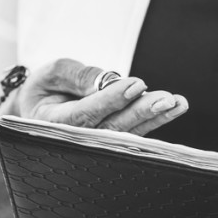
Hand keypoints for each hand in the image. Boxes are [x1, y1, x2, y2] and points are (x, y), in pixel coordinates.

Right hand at [6, 58, 187, 135]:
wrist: (40, 111)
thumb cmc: (45, 89)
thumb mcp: (51, 73)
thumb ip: (77, 75)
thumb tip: (107, 80)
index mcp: (53, 124)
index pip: (85, 114)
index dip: (111, 100)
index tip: (135, 84)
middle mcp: (76, 140)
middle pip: (112, 128)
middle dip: (141, 112)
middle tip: (165, 99)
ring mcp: (96, 144)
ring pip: (127, 133)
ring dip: (155, 118)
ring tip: (177, 103)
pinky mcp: (112, 141)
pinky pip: (135, 133)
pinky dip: (156, 121)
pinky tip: (175, 108)